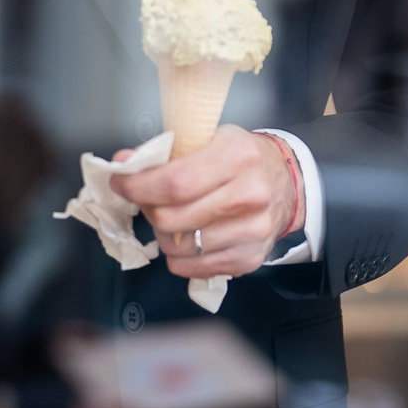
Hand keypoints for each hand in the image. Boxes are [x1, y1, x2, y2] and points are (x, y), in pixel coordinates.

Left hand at [112, 125, 297, 277]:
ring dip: (163, 234)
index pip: (175, 182)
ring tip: (172, 216)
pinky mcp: (250, 258)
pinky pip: (193, 268)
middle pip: (172, 218)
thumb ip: (165, 151)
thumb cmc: (241, 158)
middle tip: (147, 199)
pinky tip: (187, 235)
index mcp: (237, 157)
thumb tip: (124, 164)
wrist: (287, 183)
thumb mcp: (208, 138)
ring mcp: (252, 231)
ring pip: (178, 248)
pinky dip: (179, 256)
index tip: (121, 183)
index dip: (138, 186)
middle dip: (147, 209)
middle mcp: (249, 195)